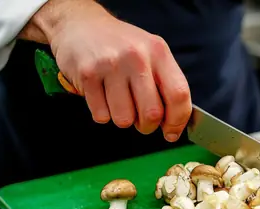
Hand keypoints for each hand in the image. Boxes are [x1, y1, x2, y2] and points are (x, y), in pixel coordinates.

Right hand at [46, 2, 191, 140]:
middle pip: (152, 113)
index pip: (179, 94)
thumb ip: (166, 84)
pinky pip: (101, 115)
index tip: (171, 132)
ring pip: (124, 119)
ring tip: (118, 102)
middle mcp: (136, 57)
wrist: (81, 24)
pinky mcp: (87, 75)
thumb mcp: (151, 54)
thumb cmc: (120, 45)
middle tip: (141, 121)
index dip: (178, 121)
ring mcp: (111, 65)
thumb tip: (174, 124)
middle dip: (147, 126)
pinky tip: (101, 95)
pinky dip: (102, 113)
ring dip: (122, 119)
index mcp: (158, 52)